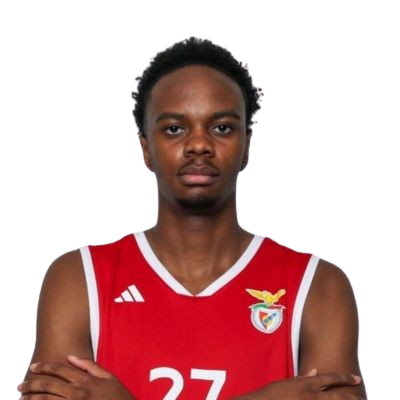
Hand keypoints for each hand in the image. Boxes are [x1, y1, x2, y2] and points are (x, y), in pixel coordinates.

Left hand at [17, 355, 133, 398]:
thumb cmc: (117, 395)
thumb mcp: (107, 377)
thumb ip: (89, 366)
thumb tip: (71, 357)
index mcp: (85, 380)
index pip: (59, 370)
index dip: (44, 367)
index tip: (33, 367)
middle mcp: (77, 393)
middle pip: (48, 386)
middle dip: (31, 384)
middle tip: (20, 386)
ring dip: (31, 399)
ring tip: (22, 398)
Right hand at [233, 369, 363, 399]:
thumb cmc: (273, 394)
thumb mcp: (288, 382)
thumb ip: (304, 378)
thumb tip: (316, 372)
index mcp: (306, 384)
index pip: (330, 378)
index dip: (345, 378)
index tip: (356, 379)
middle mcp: (311, 396)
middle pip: (337, 396)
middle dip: (352, 397)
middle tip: (363, 397)